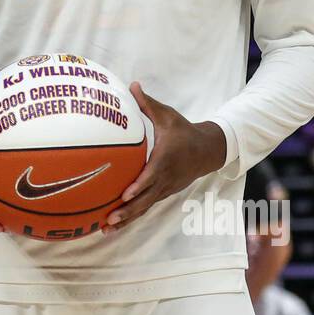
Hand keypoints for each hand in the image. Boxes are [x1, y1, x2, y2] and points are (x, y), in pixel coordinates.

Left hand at [104, 84, 226, 233]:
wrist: (208, 150)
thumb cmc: (183, 130)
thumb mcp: (167, 115)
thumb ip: (147, 103)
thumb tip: (132, 85)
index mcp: (166, 158)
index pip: (152, 174)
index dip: (140, 185)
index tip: (126, 194)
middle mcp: (166, 178)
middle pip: (146, 198)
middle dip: (128, 211)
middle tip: (109, 219)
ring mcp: (165, 189)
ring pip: (145, 207)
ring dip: (127, 219)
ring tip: (105, 229)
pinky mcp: (163, 193)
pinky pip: (146, 207)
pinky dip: (131, 217)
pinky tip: (114, 225)